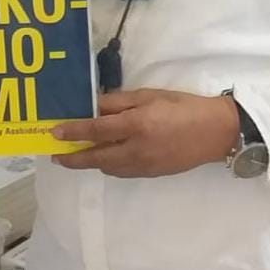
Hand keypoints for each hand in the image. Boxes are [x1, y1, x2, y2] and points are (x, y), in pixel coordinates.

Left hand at [51, 88, 239, 177]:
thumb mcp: (150, 95)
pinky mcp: (150, 174)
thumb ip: (120, 102)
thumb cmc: (183, 106)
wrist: (214, 132)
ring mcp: (143, 165)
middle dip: (73, 158)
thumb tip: (95, 106)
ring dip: (90, 162)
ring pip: (107, 167)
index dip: (73, 132)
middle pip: (96, 157)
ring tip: (78, 154)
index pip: (96, 130)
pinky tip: (106, 156)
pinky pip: (122, 171)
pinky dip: (108, 164)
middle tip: (56, 155)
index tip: (55, 133)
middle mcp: (136, 149)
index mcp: (136, 125)